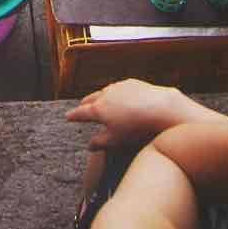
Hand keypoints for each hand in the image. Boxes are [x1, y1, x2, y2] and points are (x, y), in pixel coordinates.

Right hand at [65, 80, 190, 149]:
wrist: (160, 108)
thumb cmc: (136, 127)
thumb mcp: (115, 141)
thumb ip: (100, 143)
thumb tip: (90, 145)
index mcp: (98, 109)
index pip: (81, 113)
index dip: (73, 115)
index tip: (67, 116)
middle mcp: (105, 94)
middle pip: (90, 99)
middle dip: (85, 103)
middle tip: (81, 106)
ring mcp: (118, 86)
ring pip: (104, 91)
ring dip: (100, 96)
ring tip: (99, 100)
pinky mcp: (132, 82)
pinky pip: (119, 87)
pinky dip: (115, 92)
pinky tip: (120, 96)